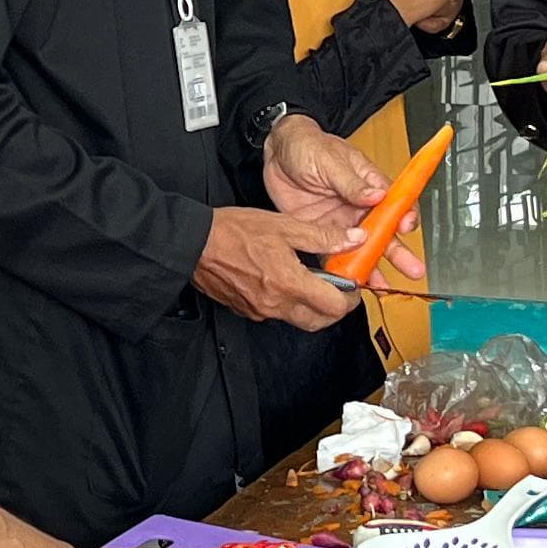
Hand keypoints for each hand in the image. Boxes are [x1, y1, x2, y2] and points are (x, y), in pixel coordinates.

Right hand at [194, 204, 364, 328]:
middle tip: (337, 288)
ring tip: (310, 280)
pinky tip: (283, 280)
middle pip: (319, 322)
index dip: (350, 297)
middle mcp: (276, 304)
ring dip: (311, 306)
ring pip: (298, 319)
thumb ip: (323, 236)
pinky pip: (276, 314)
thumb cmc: (233, 232)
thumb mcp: (285, 225)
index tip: (352, 284)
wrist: (193, 243)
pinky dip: (288, 303)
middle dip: (334, 308)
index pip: (334, 307)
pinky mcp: (246, 311)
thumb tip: (353, 240)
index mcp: (289, 283)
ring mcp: (260, 311)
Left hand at [266, 114, 422, 286]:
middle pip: (384, 233)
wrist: (277, 153)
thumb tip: (377, 195)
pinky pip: (334, 255)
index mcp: (368, 185)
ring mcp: (341, 222)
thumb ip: (352, 182)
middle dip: (398, 252)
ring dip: (373, 268)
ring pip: (362, 249)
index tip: (406, 227)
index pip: (395, 203)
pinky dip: (342, 271)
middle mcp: (359, 207)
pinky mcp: (321, 233)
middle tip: (413, 269)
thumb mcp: (331, 160)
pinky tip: (349, 285)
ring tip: (384, 287)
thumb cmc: (309, 146)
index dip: (404, 217)